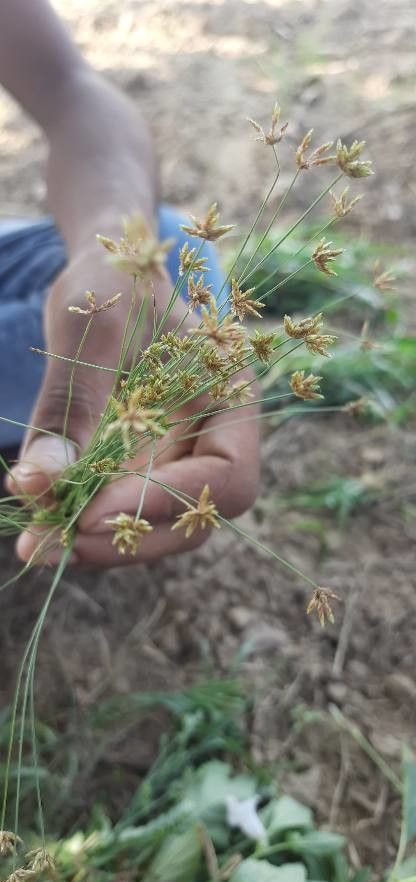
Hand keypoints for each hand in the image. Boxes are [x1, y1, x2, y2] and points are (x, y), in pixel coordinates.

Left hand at [6, 245, 259, 566]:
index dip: (165, 502)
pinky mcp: (141, 470)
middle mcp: (213, 438)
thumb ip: (70, 405)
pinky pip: (120, 512)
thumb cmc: (116, 284)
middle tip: (52, 545)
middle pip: (192, 518)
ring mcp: (178, 459)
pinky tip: (38, 526)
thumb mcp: (91, 332)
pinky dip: (80, 525)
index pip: (226, 475)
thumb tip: (38, 481)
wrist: (109, 278)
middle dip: (124, 538)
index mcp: (232, 396)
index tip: (91, 511)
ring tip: (36, 543)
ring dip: (97, 543)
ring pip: (155, 527)